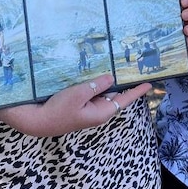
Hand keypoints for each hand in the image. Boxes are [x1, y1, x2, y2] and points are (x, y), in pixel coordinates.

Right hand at [0, 74, 151, 136]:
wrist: (37, 121)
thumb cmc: (58, 110)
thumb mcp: (78, 95)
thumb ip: (96, 85)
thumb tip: (112, 78)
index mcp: (101, 112)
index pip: (124, 100)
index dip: (137, 91)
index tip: (149, 83)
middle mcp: (98, 111)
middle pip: (115, 95)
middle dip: (124, 83)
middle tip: (134, 69)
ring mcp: (88, 109)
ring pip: (103, 93)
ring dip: (110, 82)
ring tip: (119, 67)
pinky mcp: (80, 105)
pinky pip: (93, 92)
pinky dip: (97, 83)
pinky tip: (98, 73)